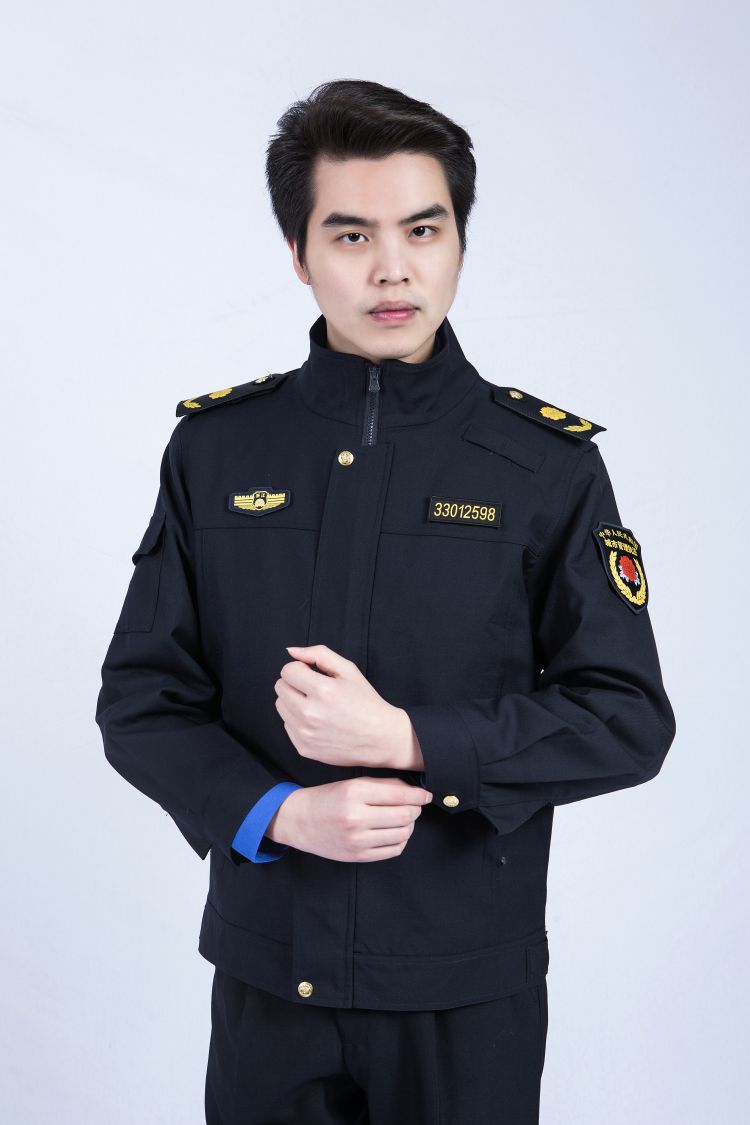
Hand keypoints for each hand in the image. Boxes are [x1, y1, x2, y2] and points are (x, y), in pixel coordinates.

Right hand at [267, 776, 433, 861]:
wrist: (300, 821)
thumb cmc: (328, 798)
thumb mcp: (352, 783)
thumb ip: (383, 786)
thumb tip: (414, 790)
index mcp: (354, 792)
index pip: (400, 794)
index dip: (419, 795)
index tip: (426, 795)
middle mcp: (356, 817)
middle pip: (405, 815)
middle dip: (416, 809)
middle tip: (415, 806)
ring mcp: (357, 840)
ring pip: (402, 834)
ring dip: (409, 825)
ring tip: (403, 818)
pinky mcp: (358, 856)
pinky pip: (393, 850)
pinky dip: (401, 841)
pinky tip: (395, 833)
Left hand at [274, 643, 418, 769]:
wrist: (380, 738)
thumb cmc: (366, 702)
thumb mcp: (348, 670)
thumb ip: (318, 654)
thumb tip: (291, 651)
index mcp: (323, 691)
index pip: (287, 671)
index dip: (300, 669)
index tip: (312, 675)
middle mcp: (310, 714)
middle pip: (280, 687)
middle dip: (295, 684)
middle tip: (315, 690)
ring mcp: (305, 734)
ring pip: (280, 706)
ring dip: (294, 701)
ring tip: (316, 705)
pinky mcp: (303, 748)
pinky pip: (287, 725)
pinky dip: (298, 720)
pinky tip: (318, 721)